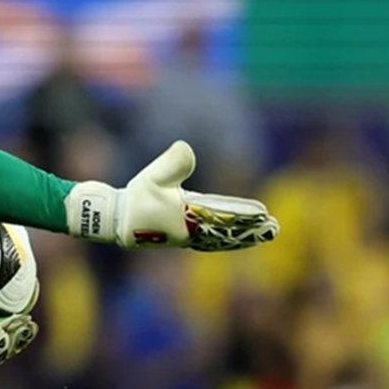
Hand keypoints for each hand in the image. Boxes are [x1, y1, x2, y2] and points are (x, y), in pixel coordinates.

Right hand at [65, 140, 278, 250]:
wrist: (114, 220)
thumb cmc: (133, 199)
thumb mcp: (152, 177)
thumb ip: (171, 162)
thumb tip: (187, 146)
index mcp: (187, 219)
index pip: (223, 216)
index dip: (244, 216)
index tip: (265, 215)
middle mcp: (190, 231)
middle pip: (228, 231)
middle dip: (251, 230)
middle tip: (274, 229)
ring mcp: (185, 235)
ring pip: (222, 238)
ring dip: (242, 237)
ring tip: (261, 235)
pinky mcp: (179, 235)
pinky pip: (210, 241)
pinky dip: (225, 240)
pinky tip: (232, 239)